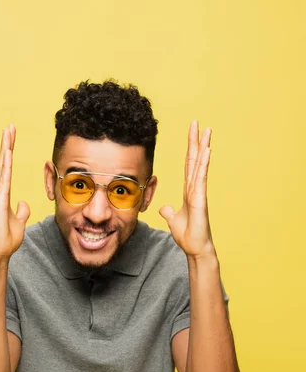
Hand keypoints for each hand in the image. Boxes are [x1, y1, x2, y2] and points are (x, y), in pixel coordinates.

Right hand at [0, 125, 30, 261]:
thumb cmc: (6, 238)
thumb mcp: (19, 222)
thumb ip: (21, 211)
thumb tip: (24, 203)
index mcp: (3, 194)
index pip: (8, 169)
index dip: (10, 153)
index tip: (11, 138)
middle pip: (3, 164)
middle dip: (6, 145)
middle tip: (10, 127)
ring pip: (2, 168)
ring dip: (5, 150)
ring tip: (7, 133)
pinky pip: (3, 180)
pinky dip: (5, 166)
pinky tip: (7, 154)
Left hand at [159, 120, 215, 259]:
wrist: (194, 248)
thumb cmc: (187, 235)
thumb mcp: (173, 220)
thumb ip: (169, 212)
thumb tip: (164, 208)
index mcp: (188, 190)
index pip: (188, 165)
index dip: (189, 148)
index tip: (192, 133)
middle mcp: (194, 188)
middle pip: (194, 160)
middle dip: (196, 141)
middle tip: (197, 123)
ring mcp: (198, 192)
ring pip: (200, 165)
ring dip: (203, 147)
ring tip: (207, 130)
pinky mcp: (200, 199)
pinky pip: (201, 178)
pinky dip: (203, 164)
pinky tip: (206, 150)